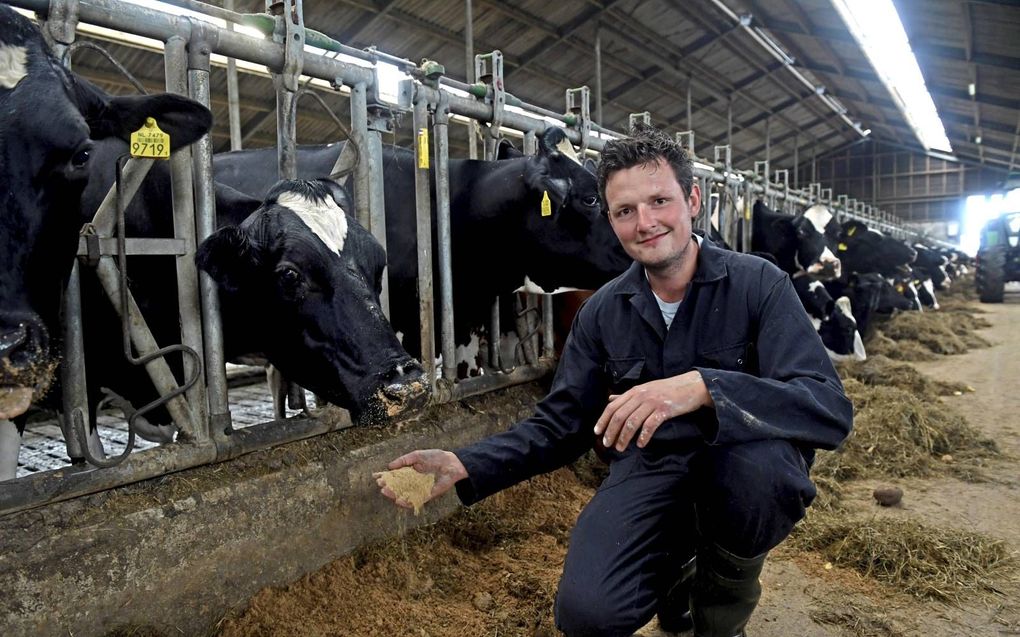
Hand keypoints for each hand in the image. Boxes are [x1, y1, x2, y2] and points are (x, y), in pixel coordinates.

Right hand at [374, 449, 467, 509]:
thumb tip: (389, 466)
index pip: (395, 476)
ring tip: (387, 493)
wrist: (451, 463)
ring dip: (394, 495)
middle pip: (397, 487)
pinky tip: (399, 500)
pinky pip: (414, 501)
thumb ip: (404, 460)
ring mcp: (418, 489)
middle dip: (388, 487)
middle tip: (381, 486)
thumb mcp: (417, 456)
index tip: (377, 478)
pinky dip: (406, 502)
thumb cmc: (434, 457)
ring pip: (404, 495)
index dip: (386, 478)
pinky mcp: (426, 495)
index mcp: (409, 472)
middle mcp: (412, 482)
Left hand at [594, 371, 711, 451]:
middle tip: (607, 444)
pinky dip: (643, 436)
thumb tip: (610, 399)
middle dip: (611, 431)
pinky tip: (640, 445)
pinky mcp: (665, 410)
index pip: (613, 406)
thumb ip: (627, 396)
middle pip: (620, 416)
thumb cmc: (667, 389)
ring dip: (624, 437)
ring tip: (620, 448)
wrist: (692, 386)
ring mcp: (652, 402)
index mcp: (634, 391)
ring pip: (632, 422)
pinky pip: (650, 425)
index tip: (597, 432)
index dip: (603, 420)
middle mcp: (641, 395)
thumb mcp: (645, 389)